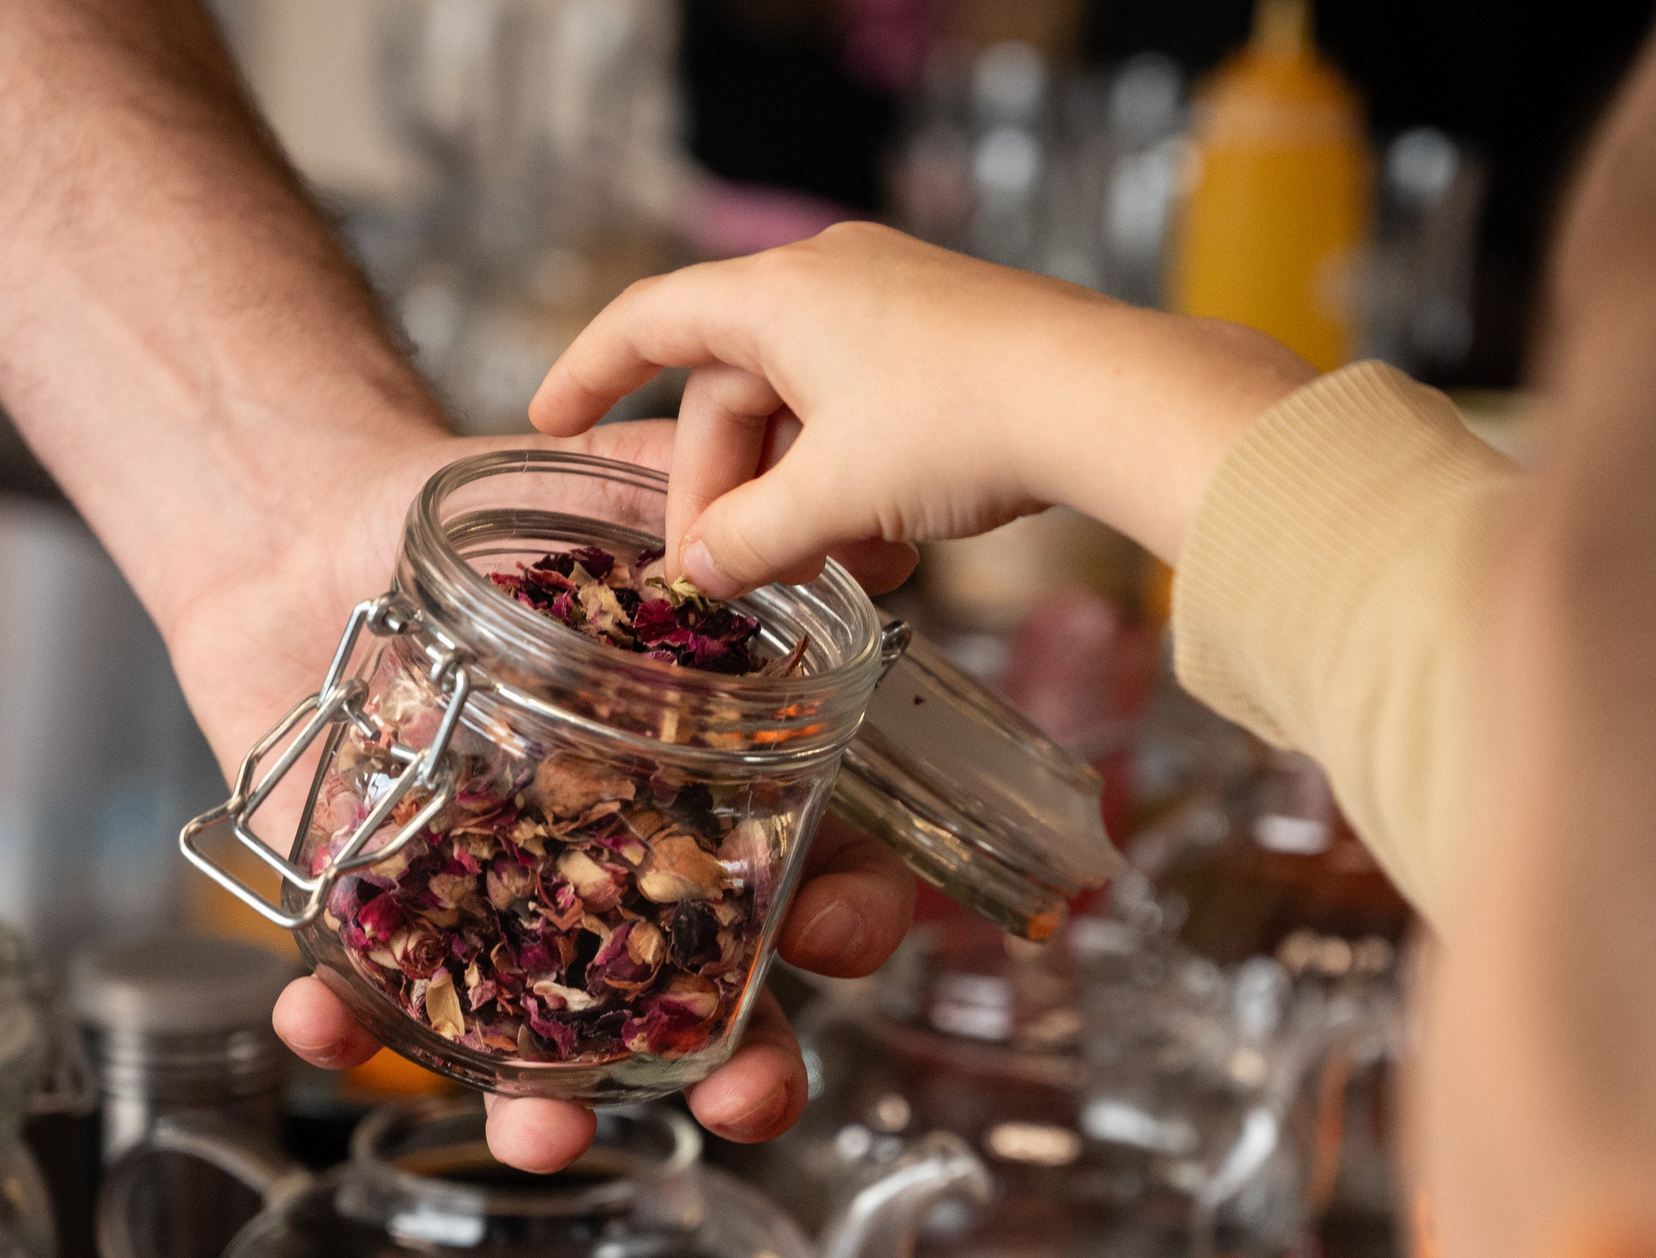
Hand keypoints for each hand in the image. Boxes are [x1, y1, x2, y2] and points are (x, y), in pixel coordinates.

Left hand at [157, 418, 913, 1171]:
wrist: (316, 517)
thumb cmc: (500, 512)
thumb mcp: (631, 494)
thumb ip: (739, 508)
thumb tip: (867, 514)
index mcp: (718, 797)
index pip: (822, 880)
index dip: (848, 919)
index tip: (827, 931)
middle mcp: (628, 882)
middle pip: (716, 1008)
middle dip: (744, 1074)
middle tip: (741, 1103)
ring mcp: (509, 918)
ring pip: (555, 1046)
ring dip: (554, 1108)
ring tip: (538, 1133)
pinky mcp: (386, 923)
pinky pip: (373, 1000)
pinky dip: (345, 1026)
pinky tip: (319, 1026)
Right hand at [529, 223, 1316, 594]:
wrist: (1105, 399)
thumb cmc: (959, 428)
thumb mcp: (833, 502)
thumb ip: (750, 542)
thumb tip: (699, 573)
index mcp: (777, 294)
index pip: (648, 321)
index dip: (589, 372)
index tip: (549, 417)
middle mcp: (830, 280)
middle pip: (735, 392)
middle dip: (728, 493)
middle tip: (727, 577)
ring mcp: (896, 305)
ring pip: (808, 414)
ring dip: (803, 504)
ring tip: (831, 580)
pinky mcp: (952, 341)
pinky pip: (869, 414)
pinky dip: (858, 483)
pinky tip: (890, 556)